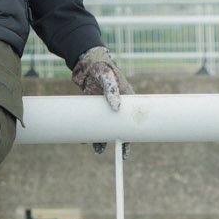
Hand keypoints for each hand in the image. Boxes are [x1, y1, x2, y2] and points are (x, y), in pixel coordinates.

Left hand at [70, 45, 132, 160]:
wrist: (88, 65)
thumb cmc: (103, 69)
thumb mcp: (107, 78)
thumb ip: (111, 91)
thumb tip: (116, 107)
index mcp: (128, 101)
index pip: (132, 123)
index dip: (130, 139)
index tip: (125, 152)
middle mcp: (119, 107)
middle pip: (119, 130)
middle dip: (115, 143)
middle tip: (110, 153)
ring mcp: (106, 109)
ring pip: (106, 129)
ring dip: (101, 140)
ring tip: (97, 150)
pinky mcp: (95, 109)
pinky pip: (95, 123)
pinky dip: (91, 131)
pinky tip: (86, 139)